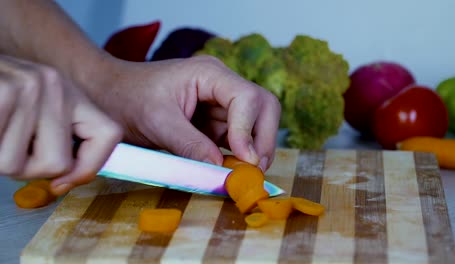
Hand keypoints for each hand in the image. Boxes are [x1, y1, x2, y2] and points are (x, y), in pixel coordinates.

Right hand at [0, 55, 121, 194]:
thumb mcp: (34, 111)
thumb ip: (55, 141)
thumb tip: (63, 184)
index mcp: (70, 93)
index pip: (109, 135)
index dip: (90, 168)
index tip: (62, 182)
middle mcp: (55, 86)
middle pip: (59, 163)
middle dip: (28, 168)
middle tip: (9, 146)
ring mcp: (28, 87)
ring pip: (17, 166)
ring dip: (0, 159)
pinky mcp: (3, 92)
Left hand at [94, 55, 280, 170]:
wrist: (111, 97)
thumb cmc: (129, 99)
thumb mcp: (158, 123)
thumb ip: (190, 145)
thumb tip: (221, 170)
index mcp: (210, 74)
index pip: (247, 98)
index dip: (249, 129)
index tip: (243, 159)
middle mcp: (222, 85)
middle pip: (264, 107)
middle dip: (263, 140)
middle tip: (253, 170)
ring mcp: (221, 103)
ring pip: (256, 124)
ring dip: (254, 150)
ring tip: (241, 174)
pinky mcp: (216, 121)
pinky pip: (238, 138)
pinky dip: (239, 156)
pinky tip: (230, 170)